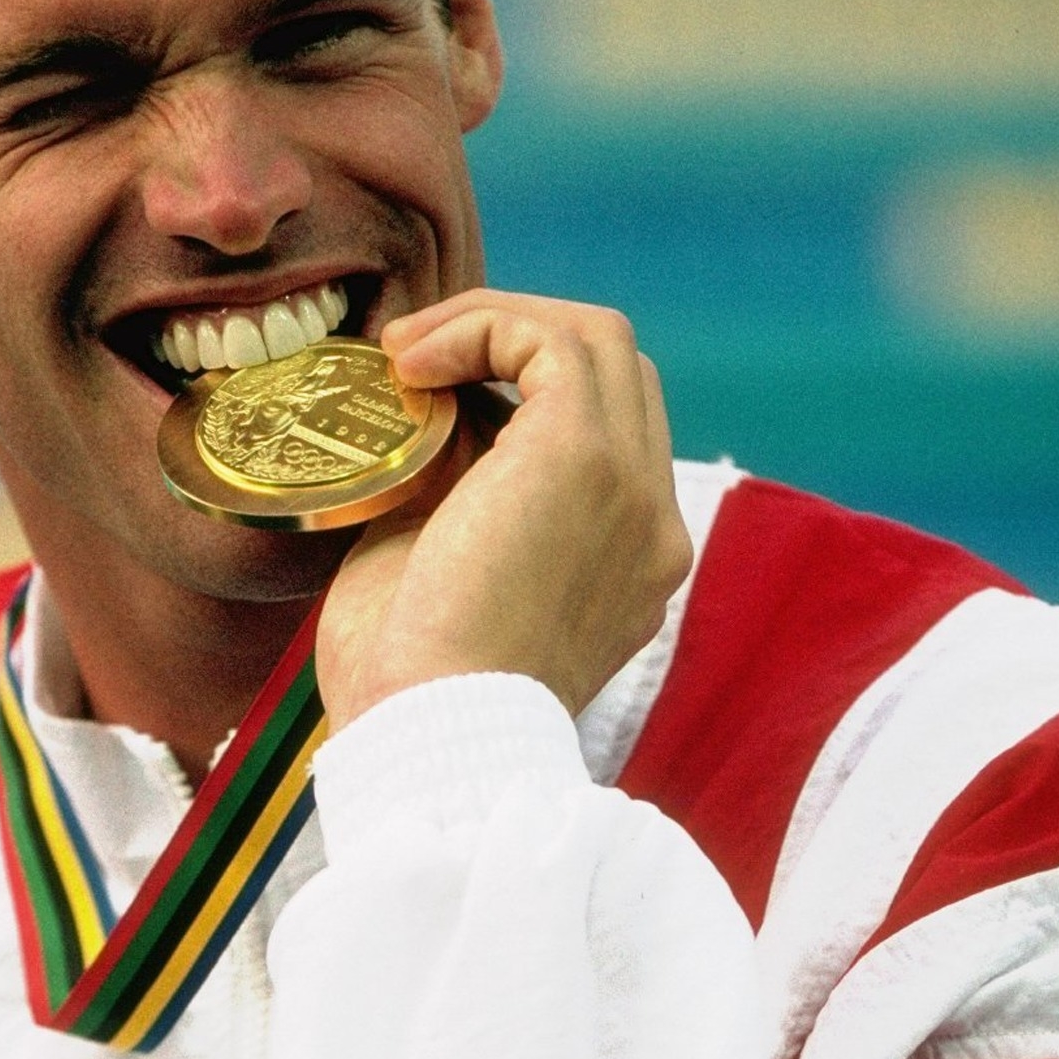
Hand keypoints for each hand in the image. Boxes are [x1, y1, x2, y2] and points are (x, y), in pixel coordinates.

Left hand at [316, 292, 692, 731]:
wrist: (427, 735)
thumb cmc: (410, 686)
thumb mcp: (445, 569)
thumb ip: (460, 493)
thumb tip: (427, 414)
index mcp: (630, 565)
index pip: (611, 433)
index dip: (523, 389)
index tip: (430, 396)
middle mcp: (652, 525)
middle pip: (617, 374)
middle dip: (515, 340)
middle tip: (415, 359)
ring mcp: (632, 489)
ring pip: (596, 341)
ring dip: (493, 323)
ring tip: (405, 351)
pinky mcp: (584, 456)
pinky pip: (549, 341)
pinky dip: (480, 327)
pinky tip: (412, 363)